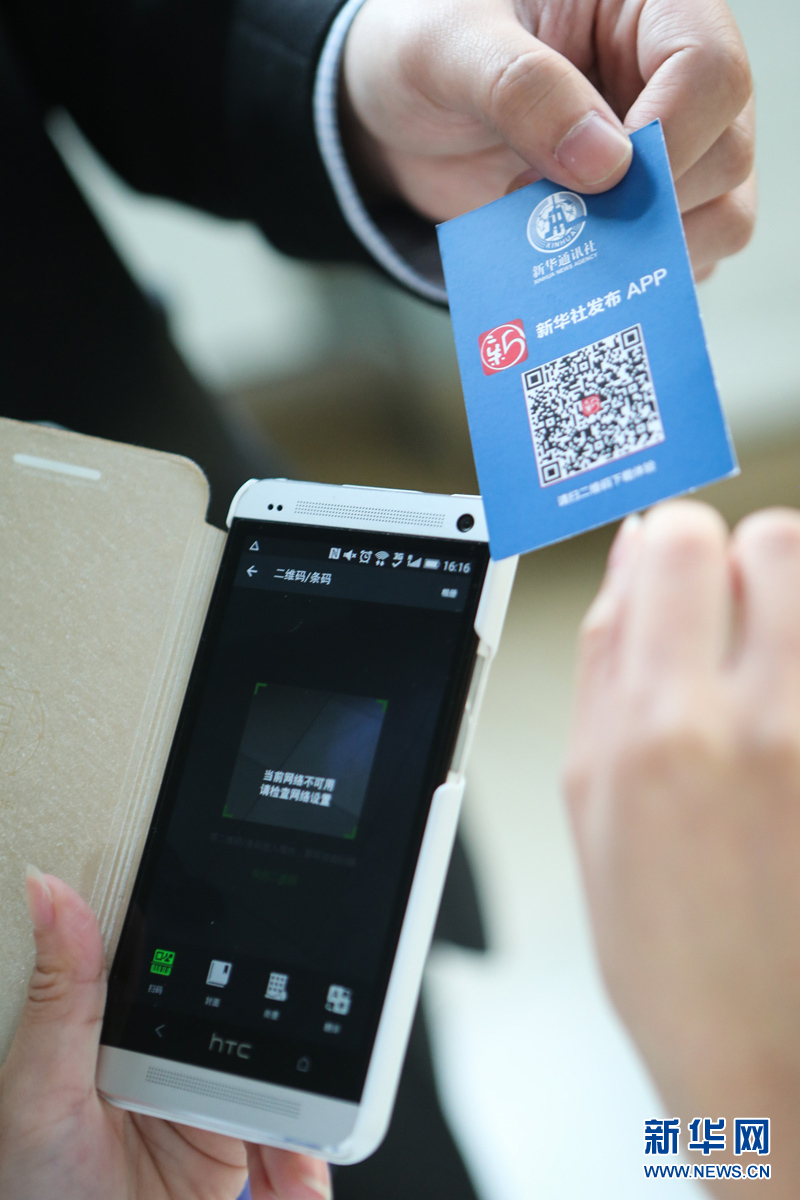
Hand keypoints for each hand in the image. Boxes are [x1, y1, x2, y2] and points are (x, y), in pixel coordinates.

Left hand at [0, 869, 330, 1199]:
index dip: (242, 946)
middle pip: (256, 1017)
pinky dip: (305, 1164)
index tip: (288, 946)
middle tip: (306, 1076)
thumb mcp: (39, 1091)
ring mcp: (207, 1098)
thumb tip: (49, 891)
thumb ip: (59, 994)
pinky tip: (299, 1186)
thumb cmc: (34, 1192)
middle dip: (295, 1043)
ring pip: (285, 1076)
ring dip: (310, 1113)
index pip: (192, 959)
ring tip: (300, 1166)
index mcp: (124, 1019)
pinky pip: (291, 1139)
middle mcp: (170, 1050)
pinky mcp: (235, 1145)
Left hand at [342, 0, 754, 278]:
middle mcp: (674, 78)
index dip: (669, 136)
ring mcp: (668, 154)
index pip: (711, 70)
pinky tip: (572, 270)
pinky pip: (673, 263)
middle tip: (555, 214)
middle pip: (725, 155)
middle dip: (645, 206)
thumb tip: (605, 163)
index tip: (596, 180)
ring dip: (643, 252)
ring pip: (720, 218)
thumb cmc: (425, 53)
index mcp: (649, 7)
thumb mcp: (450, 50)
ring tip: (560, 242)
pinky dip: (628, 279)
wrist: (395, 115)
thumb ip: (521, 90)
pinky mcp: (643, 216)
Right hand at [565, 503, 799, 1190]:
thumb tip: (626, 555)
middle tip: (726, 622)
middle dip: (743, 562)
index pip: (679, 540)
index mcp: (662, 729)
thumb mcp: (588, 796)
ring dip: (795, 603)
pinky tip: (791, 721)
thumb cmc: (669, 947)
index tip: (670, 571)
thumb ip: (603, 658)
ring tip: (771, 668)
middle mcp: (765, 721)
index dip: (669, 543)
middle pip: (776, 538)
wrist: (770, 1052)